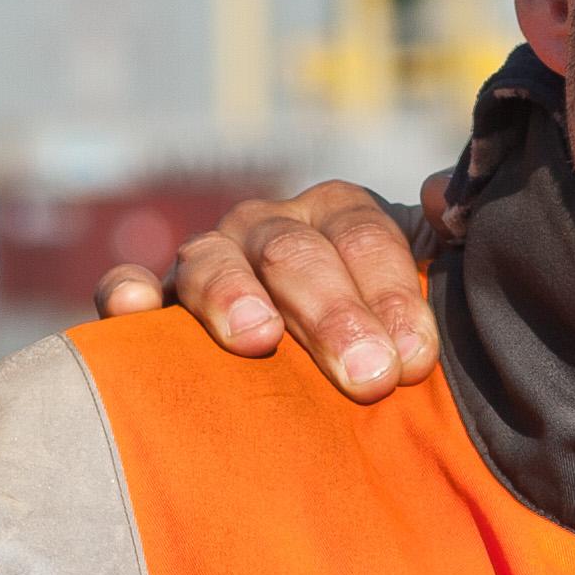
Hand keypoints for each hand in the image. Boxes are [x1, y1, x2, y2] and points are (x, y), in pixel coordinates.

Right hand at [99, 180, 433, 401]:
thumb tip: (445, 199)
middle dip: (332, 313)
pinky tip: (135, 311)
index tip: (415, 359)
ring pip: (213, 262)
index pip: (366, 237)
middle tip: (367, 376)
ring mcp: (210, 262)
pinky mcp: (157, 302)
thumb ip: (448, 236)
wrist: (332, 369)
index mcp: (340, 215)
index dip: (394, 294)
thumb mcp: (434, 281)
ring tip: (257, 340)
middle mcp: (271, 228)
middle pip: (294, 252)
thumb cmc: (389, 334)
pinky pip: (127, 286)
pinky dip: (126, 292)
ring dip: (233, 296)